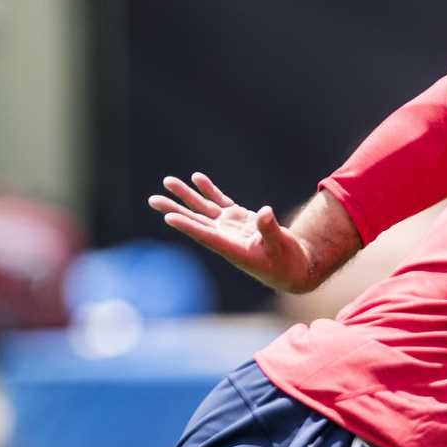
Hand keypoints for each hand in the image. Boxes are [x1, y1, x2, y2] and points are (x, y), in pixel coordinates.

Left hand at [148, 172, 315, 290]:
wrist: (292, 268)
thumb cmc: (287, 263)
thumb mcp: (281, 248)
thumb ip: (270, 231)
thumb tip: (264, 212)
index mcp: (233, 249)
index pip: (206, 236)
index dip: (188, 226)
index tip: (169, 217)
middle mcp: (226, 238)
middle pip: (196, 222)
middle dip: (175, 209)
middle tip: (153, 199)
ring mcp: (231, 228)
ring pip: (203, 210)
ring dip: (186, 196)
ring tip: (168, 182)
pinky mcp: (239, 220)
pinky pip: (220, 203)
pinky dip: (209, 191)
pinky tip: (197, 179)